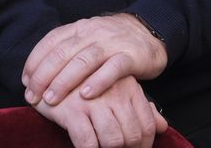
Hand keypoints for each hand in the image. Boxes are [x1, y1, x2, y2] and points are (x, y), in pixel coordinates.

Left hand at [23, 14, 167, 106]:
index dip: (35, 61)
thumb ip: (65, 51)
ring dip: (65, 81)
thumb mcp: (86, 39)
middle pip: (63, 53)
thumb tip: (34, 73)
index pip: (51, 42)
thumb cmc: (111, 42)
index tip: (25, 82)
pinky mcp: (130, 56)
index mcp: (79, 28)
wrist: (149, 32)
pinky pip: (113, 69)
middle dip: (44, 75)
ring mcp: (111, 43)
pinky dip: (98, 81)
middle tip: (33, 95)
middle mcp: (92, 32)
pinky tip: (86, 95)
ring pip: (84, 60)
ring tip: (52, 98)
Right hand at [31, 76, 166, 147]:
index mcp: (129, 87)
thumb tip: (162, 125)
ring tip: (100, 147)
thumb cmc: (85, 83)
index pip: (147, 125)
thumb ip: (141, 107)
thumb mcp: (118, 89)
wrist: (48, 70)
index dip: (144, 145)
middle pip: (132, 136)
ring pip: (113, 141)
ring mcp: (93, 102)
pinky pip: (88, 143)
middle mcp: (114, 93)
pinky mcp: (72, 111)